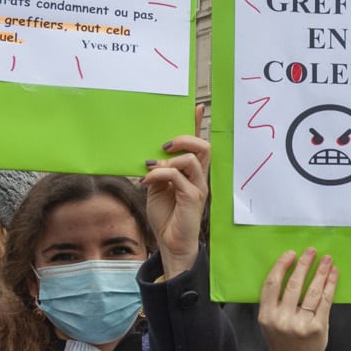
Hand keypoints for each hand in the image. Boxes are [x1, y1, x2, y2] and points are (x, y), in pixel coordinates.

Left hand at [144, 134, 208, 277]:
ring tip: (152, 166)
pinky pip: (177, 177)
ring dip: (170, 159)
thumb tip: (151, 157)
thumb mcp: (158, 189)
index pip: (198, 145)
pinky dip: (159, 174)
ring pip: (192, 159)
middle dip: (185, 139)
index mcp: (192, 173)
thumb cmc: (167, 217)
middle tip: (165, 144)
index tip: (195, 107)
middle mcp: (199, 178)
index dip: (197, 125)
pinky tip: (147, 181)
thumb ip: (159, 172)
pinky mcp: (192, 198)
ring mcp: (198, 187)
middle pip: (203, 147)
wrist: (171, 243)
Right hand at [258, 248, 335, 350]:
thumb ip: (275, 300)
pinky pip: (325, 301)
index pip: (272, 284)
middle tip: (311, 251)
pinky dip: (330, 285)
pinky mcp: (318, 327)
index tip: (290, 254)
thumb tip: (291, 269)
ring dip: (321, 272)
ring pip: (313, 291)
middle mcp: (283, 320)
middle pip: (294, 284)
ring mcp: (301, 324)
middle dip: (304, 264)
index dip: (281, 266)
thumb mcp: (270, 321)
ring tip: (326, 260)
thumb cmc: (283, 338)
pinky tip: (333, 274)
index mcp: (267, 315)